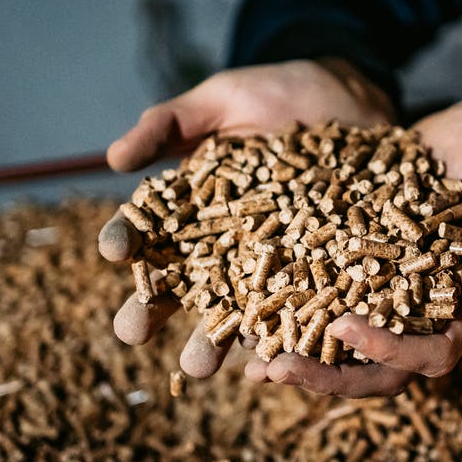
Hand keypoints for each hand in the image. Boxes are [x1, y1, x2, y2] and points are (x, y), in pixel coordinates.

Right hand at [98, 58, 394, 376]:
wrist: (348, 98)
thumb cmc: (275, 94)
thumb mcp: (220, 100)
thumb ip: (169, 124)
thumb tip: (113, 159)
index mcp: (191, 207)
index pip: (148, 230)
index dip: (128, 241)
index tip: (114, 251)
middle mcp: (223, 244)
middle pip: (182, 282)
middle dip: (153, 310)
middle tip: (132, 334)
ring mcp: (271, 261)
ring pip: (235, 308)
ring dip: (212, 340)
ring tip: (196, 367)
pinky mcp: (317, 270)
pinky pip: (299, 306)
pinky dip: (286, 332)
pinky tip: (273, 353)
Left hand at [241, 98, 461, 396]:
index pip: (435, 353)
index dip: (391, 352)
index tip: (346, 328)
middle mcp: (425, 308)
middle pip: (380, 367)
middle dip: (329, 374)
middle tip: (274, 370)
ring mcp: (390, 288)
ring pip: (346, 343)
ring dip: (302, 355)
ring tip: (251, 361)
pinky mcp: (361, 260)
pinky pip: (326, 294)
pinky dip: (293, 307)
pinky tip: (250, 303)